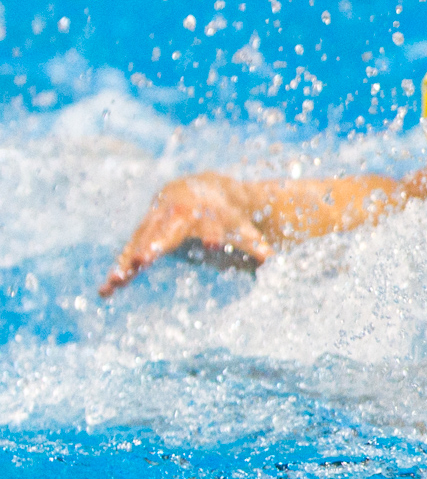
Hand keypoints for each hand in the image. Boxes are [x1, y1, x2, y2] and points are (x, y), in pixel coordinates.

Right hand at [99, 174, 273, 296]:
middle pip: (165, 229)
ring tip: (115, 282)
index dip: (213, 234)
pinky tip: (105, 291)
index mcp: (206, 211)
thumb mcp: (240, 225)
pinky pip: (128, 250)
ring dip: (126, 260)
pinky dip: (118, 268)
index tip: (214, 246)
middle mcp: (176, 212)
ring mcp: (156, 220)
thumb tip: (270, 258)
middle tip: (142, 261)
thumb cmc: (226, 212)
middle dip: (153, 244)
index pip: (211, 223)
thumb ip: (253, 242)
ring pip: (140, 240)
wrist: (202, 187)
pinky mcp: (144, 230)